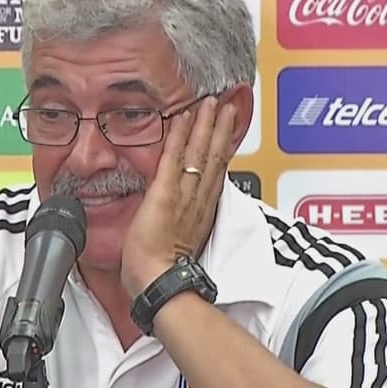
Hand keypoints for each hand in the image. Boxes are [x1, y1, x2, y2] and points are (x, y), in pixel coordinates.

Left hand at [121, 96, 238, 297]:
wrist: (158, 283)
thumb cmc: (161, 274)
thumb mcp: (177, 245)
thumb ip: (179, 228)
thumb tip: (174, 223)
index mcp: (200, 213)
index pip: (215, 174)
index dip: (223, 150)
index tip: (228, 131)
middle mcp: (197, 201)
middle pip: (215, 157)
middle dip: (222, 130)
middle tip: (229, 106)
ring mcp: (183, 195)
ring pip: (201, 153)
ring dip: (207, 125)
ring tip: (213, 104)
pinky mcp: (165, 193)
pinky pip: (175, 158)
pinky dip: (181, 136)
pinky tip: (186, 117)